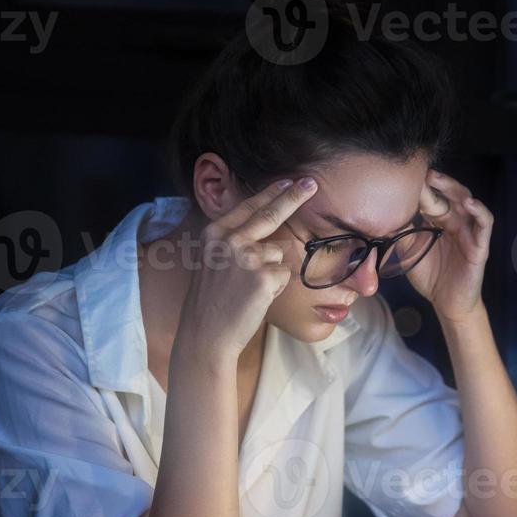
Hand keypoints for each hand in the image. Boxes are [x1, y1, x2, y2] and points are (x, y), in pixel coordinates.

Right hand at [176, 177, 317, 361]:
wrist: (205, 335)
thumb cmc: (212, 302)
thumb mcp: (213, 263)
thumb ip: (234, 242)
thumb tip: (266, 229)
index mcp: (214, 234)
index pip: (248, 207)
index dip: (270, 193)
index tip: (288, 180)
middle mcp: (229, 240)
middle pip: (269, 213)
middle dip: (293, 196)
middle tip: (311, 182)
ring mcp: (246, 257)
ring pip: (279, 253)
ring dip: (273, 271)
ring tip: (249, 290)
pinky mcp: (263, 276)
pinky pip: (284, 274)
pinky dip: (276, 288)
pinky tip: (256, 298)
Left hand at [404, 170, 492, 323]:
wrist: (446, 304)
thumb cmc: (430, 276)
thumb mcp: (409, 251)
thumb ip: (400, 232)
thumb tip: (380, 215)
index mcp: (439, 221)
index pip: (432, 198)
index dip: (421, 188)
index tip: (405, 176)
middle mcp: (455, 222)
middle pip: (450, 193)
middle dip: (437, 182)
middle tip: (422, 172)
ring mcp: (469, 231)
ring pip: (467, 202)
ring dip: (454, 189)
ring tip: (439, 180)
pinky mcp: (480, 245)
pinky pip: (484, 223)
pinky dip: (479, 211)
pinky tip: (469, 203)